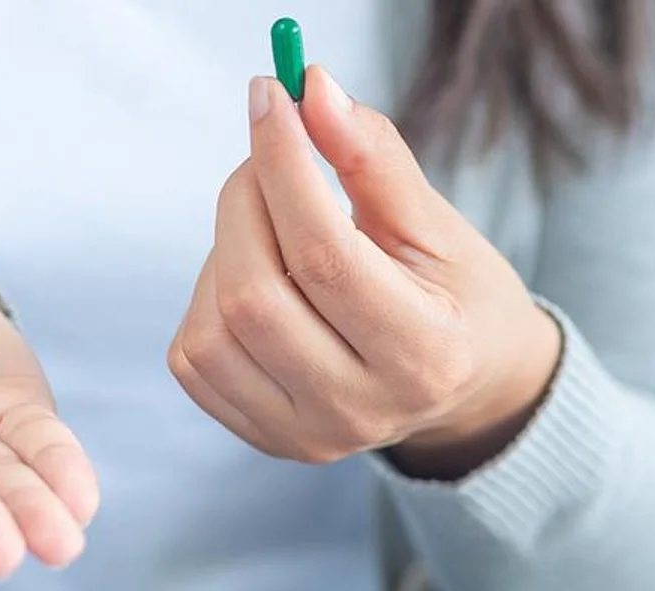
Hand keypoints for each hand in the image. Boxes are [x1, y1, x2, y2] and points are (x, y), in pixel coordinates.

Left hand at [168, 68, 561, 477]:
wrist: (460, 387)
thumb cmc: (455, 295)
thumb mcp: (437, 225)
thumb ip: (375, 158)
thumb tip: (311, 89)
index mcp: (424, 355)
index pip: (326, 255)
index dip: (285, 165)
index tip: (271, 95)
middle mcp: (359, 411)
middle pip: (256, 293)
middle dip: (246, 198)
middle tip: (267, 153)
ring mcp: (304, 435)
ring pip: (214, 327)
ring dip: (227, 249)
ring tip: (274, 226)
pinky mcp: (261, 436)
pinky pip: (193, 355)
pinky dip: (209, 297)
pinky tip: (258, 277)